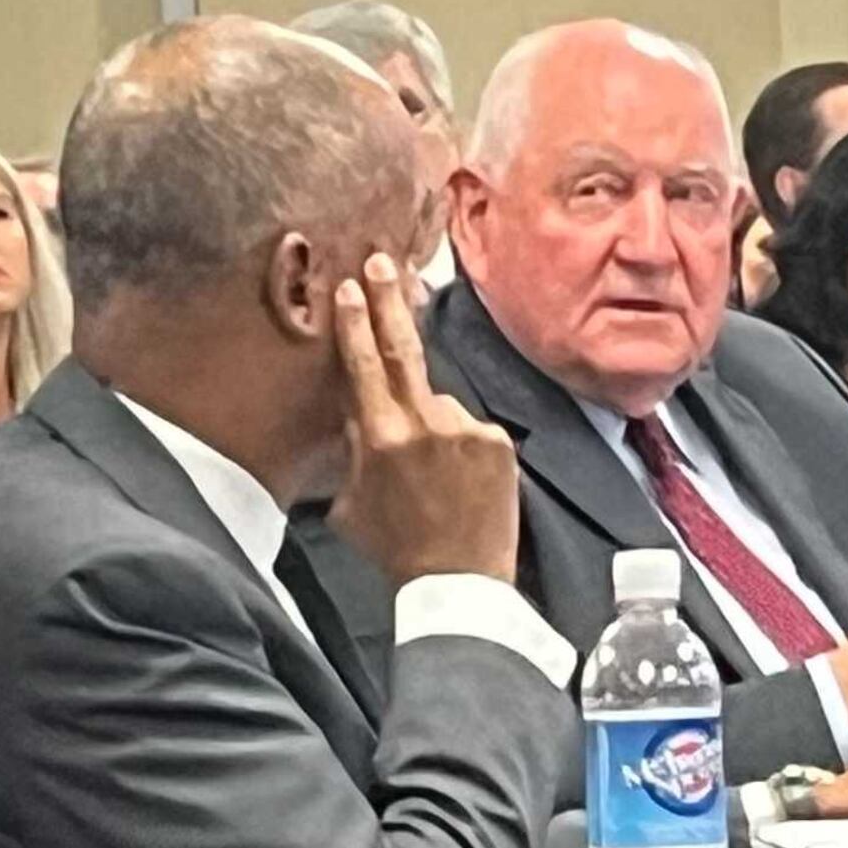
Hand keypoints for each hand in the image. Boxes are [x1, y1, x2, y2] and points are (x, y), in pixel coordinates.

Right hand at [325, 253, 517, 583]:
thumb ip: (353, 452)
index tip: (349, 285)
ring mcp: (466, 429)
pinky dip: (462, 445)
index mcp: (380, 437)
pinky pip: (471, 427)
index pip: (363, 364)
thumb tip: (355, 418)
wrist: (459, 585)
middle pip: (404, 347)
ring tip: (436, 477)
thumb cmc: (396, 550)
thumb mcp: (351, 504)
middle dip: (390, 301)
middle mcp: (425, 423)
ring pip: (439, 405)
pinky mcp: (498, 442)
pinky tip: (460, 482)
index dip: (354, 321)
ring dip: (432, 424)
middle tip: (383, 262)